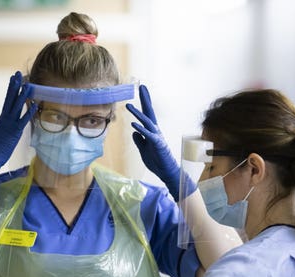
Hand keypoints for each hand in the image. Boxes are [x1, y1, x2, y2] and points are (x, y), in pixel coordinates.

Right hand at [0, 71, 36, 181]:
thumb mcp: (0, 134)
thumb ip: (5, 127)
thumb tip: (7, 124)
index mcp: (2, 118)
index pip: (7, 100)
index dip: (11, 89)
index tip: (13, 79)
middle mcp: (5, 118)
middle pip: (11, 98)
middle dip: (15, 85)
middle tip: (18, 74)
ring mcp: (10, 124)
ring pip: (17, 106)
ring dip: (23, 95)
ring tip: (28, 85)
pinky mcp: (15, 131)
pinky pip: (24, 120)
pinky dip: (29, 112)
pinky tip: (34, 104)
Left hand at [126, 85, 194, 200]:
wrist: (166, 172)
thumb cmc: (157, 161)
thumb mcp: (144, 149)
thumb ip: (139, 140)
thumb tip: (134, 132)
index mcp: (151, 132)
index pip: (147, 114)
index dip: (143, 103)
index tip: (141, 90)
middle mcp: (155, 131)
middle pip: (149, 112)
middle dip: (145, 99)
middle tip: (141, 86)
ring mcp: (157, 137)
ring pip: (147, 122)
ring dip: (138, 114)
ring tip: (128, 106)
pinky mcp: (158, 145)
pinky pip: (148, 135)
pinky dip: (141, 129)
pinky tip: (133, 125)